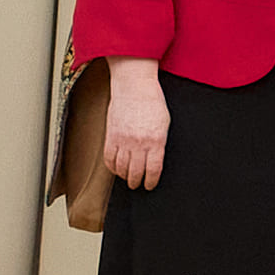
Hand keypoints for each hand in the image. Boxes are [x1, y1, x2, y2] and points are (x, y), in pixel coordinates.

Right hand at [102, 60, 168, 191]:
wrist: (134, 88)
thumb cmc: (153, 103)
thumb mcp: (165, 124)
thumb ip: (160, 142)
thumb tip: (156, 157)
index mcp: (156, 141)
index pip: (153, 170)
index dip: (151, 181)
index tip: (150, 185)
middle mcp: (138, 143)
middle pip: (135, 172)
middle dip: (137, 181)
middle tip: (138, 184)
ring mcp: (123, 141)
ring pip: (121, 168)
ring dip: (124, 176)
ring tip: (128, 179)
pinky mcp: (110, 136)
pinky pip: (109, 159)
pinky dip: (112, 167)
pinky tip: (116, 169)